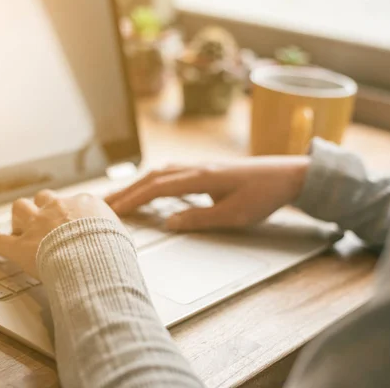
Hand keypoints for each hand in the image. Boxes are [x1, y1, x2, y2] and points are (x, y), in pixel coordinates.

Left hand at [0, 190, 119, 276]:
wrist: (95, 258)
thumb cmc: (111, 250)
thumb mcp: (120, 235)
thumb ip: (113, 232)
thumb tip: (117, 238)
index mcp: (82, 204)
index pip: (72, 201)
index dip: (69, 212)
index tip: (70, 221)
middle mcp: (57, 208)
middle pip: (44, 197)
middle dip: (42, 207)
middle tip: (44, 221)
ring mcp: (37, 225)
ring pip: (20, 209)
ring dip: (19, 218)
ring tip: (18, 227)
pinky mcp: (20, 246)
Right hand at [106, 157, 309, 230]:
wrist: (286, 175)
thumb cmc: (264, 196)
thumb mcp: (234, 215)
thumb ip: (200, 218)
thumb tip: (168, 222)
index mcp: (200, 178)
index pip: (157, 188)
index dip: (132, 200)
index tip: (112, 212)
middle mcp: (195, 168)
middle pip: (152, 177)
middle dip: (126, 191)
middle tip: (102, 206)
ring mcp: (199, 166)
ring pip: (159, 172)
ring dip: (136, 184)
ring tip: (119, 197)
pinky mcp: (204, 169)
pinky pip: (170, 173)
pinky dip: (152, 181)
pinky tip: (148, 188)